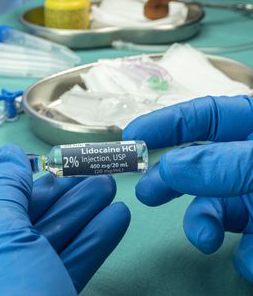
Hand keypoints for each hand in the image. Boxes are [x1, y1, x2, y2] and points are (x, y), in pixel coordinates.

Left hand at [0, 145, 129, 294]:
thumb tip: (8, 155)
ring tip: (105, 186)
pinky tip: (114, 218)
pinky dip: (89, 241)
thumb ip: (1, 184)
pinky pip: (61, 266)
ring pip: (41, 240)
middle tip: (82, 170)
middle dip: (50, 191)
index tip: (24, 159)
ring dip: (77, 211)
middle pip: (8, 214)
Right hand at [123, 95, 252, 281]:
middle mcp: (250, 163)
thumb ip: (222, 164)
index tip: (132, 136)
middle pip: (199, 164)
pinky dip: (245, 254)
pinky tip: (252, 258)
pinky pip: (244, 242)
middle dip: (170, 179)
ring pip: (216, 207)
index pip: (205, 116)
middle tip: (146, 193)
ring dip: (204, 224)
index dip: (166, 123)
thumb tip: (170, 167)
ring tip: (202, 238)